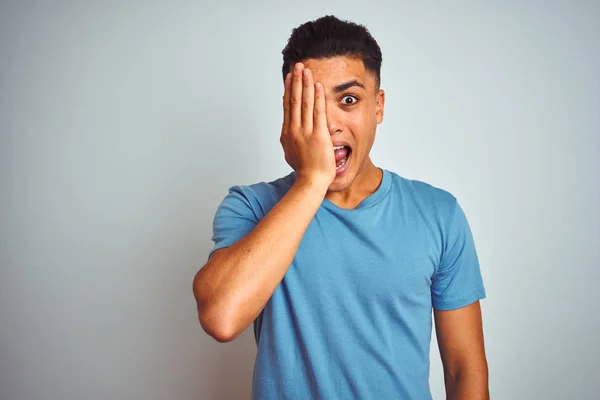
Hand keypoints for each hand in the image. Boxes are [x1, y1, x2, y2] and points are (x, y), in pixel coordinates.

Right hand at [280, 63, 335, 187]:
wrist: (311, 182)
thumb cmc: (305, 172)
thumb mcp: (292, 154)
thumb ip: (292, 142)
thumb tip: (290, 136)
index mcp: (287, 134)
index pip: (288, 107)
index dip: (289, 90)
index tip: (290, 78)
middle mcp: (294, 130)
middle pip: (294, 100)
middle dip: (295, 81)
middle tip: (297, 66)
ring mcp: (305, 132)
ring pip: (304, 102)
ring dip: (305, 84)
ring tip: (305, 69)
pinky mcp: (318, 135)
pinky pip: (318, 112)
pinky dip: (317, 97)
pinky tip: (317, 85)